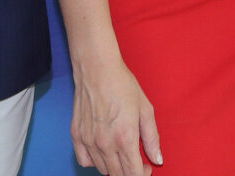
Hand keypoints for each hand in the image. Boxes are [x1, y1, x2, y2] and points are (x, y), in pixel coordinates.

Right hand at [71, 56, 161, 174]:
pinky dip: (95, 162)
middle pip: (118, 175)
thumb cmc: (122, 84)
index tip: (146, 167)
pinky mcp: (76, 135)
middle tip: (136, 161)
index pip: (133, 174)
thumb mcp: (145, 109)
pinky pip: (85, 161)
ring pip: (102, 170)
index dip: (142, 175)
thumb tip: (157, 159)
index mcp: (125, 138)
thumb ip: (152, 138)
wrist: (97, 68)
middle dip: (130, 172)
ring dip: (114, 168)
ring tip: (121, 153)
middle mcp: (105, 144)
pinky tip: (103, 151)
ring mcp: (89, 141)